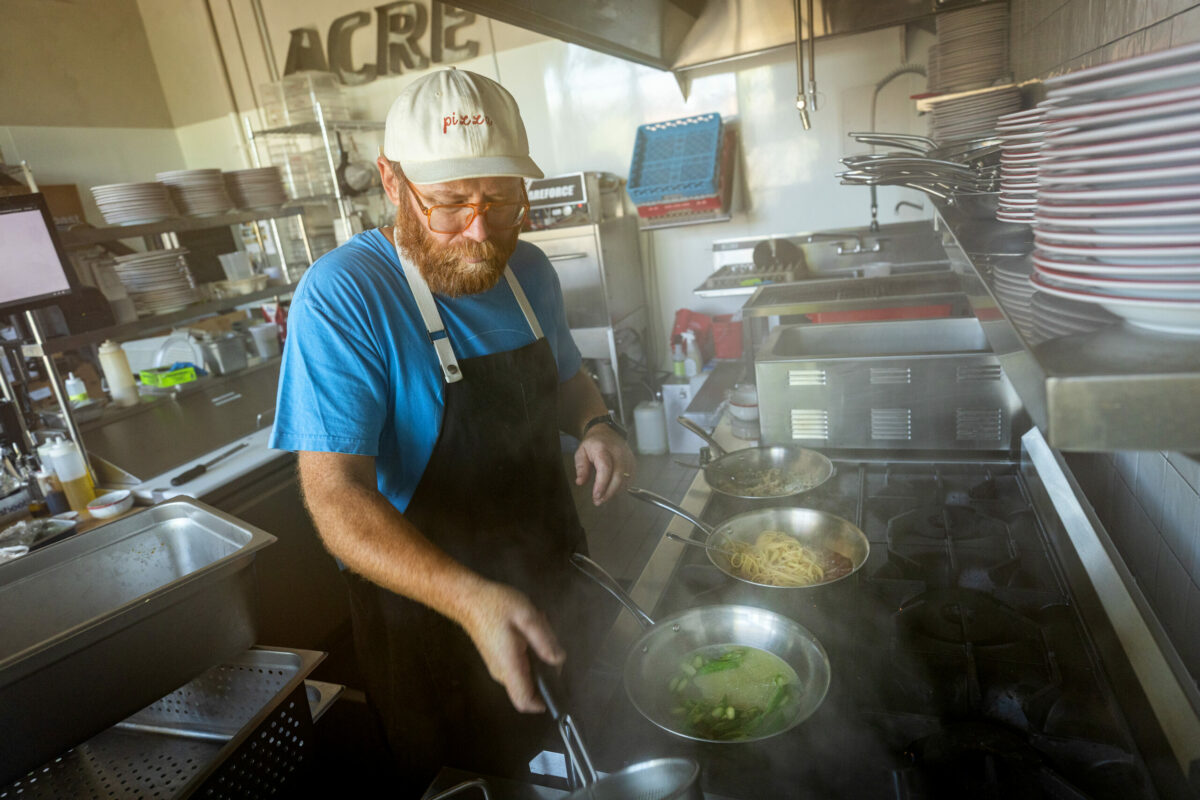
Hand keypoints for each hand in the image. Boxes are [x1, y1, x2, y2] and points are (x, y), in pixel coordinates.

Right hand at [459, 581, 564, 712]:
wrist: (468, 598)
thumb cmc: (496, 605)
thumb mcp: (526, 616)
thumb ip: (544, 640)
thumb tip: (559, 660)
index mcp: (510, 666)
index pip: (524, 701)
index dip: (542, 704)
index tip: (557, 690)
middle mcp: (502, 672)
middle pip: (531, 686)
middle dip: (546, 665)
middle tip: (547, 637)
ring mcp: (498, 666)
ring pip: (527, 672)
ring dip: (538, 653)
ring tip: (537, 625)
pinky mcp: (498, 658)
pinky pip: (520, 662)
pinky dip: (529, 648)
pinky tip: (527, 627)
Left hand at [574, 425, 636, 505]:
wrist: (607, 432)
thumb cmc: (594, 444)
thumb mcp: (581, 452)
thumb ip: (581, 467)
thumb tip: (580, 482)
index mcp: (603, 449)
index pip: (605, 468)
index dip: (602, 484)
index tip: (596, 495)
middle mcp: (618, 453)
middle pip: (618, 476)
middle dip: (609, 492)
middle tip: (598, 501)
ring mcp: (627, 458)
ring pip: (625, 480)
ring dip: (615, 492)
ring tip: (603, 497)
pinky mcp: (633, 463)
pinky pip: (630, 479)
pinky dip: (622, 488)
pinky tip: (612, 490)